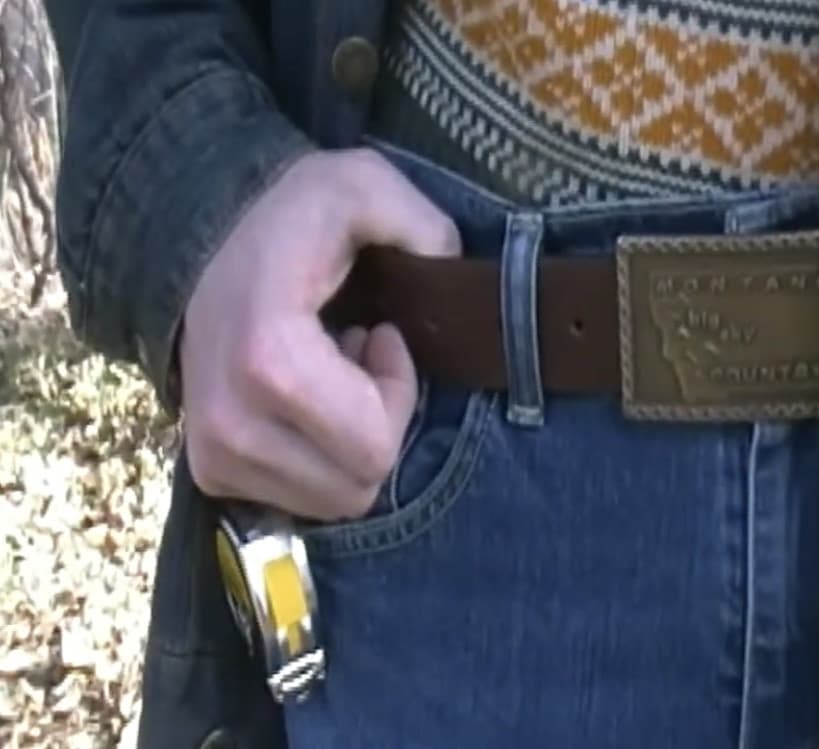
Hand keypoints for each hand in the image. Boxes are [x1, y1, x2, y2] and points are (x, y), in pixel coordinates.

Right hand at [179, 148, 459, 520]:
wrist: (203, 235)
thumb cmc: (293, 216)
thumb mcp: (364, 188)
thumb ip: (420, 222)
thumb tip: (451, 269)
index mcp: (269, 362)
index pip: (374, 446)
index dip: (398, 396)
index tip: (383, 337)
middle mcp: (230, 423)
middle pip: (358, 484)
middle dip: (380, 426)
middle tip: (362, 363)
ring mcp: (214, 454)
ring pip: (333, 499)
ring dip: (350, 445)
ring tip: (334, 378)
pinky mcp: (210, 470)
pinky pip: (299, 499)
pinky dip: (320, 460)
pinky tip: (310, 400)